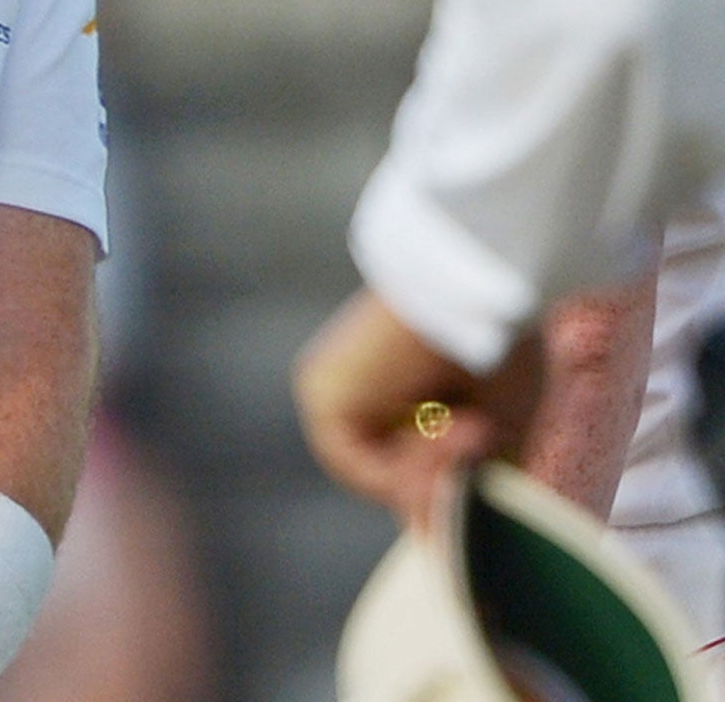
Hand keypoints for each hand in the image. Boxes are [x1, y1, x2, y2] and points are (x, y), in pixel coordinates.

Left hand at [293, 288, 544, 527]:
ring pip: (380, 481)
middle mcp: (350, 390)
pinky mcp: (322, 394)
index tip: (489, 478)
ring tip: (477, 425)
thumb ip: (467, 480)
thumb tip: (439, 545)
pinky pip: (363, 468)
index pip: (407, 470)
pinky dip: (414, 467)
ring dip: (437, 471)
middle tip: (484, 435)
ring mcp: (329, 392)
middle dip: (446, 480)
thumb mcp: (496, 427)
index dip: (448, 489)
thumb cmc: (505, 343)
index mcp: (389, 388)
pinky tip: (455, 424)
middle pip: (391, 482)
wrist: (487, 283)